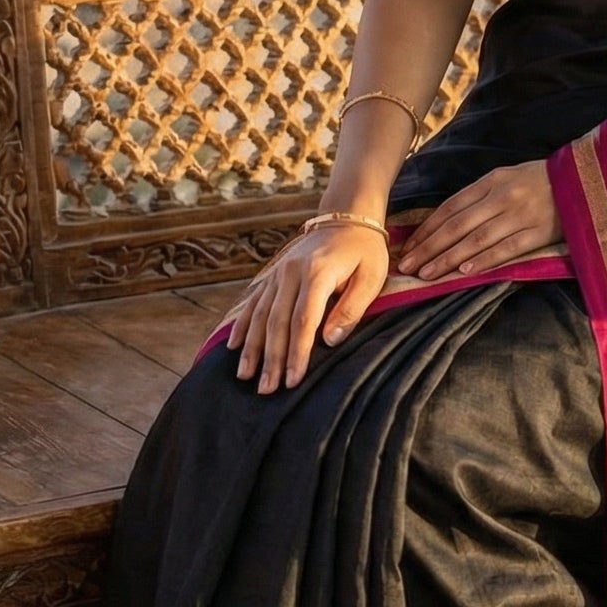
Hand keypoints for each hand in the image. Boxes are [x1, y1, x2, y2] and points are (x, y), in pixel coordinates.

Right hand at [223, 221, 390, 394]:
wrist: (346, 217)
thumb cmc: (365, 252)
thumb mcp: (372, 277)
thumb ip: (352, 308)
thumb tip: (330, 340)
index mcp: (318, 272)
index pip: (304, 320)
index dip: (297, 352)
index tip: (293, 379)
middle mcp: (291, 272)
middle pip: (277, 322)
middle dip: (271, 358)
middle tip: (266, 389)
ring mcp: (278, 273)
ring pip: (260, 314)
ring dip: (253, 347)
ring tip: (246, 376)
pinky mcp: (272, 274)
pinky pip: (253, 302)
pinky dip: (243, 325)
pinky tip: (235, 347)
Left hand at [396, 161, 560, 281]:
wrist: (586, 178)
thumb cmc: (541, 180)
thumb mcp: (507, 177)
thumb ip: (480, 195)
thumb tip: (446, 220)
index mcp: (492, 181)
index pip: (451, 207)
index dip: (427, 228)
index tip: (408, 247)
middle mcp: (503, 196)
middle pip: (458, 225)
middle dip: (429, 247)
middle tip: (406, 266)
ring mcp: (521, 214)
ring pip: (477, 239)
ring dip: (448, 258)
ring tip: (427, 274)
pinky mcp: (540, 232)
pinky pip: (508, 248)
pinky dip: (485, 260)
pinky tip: (465, 271)